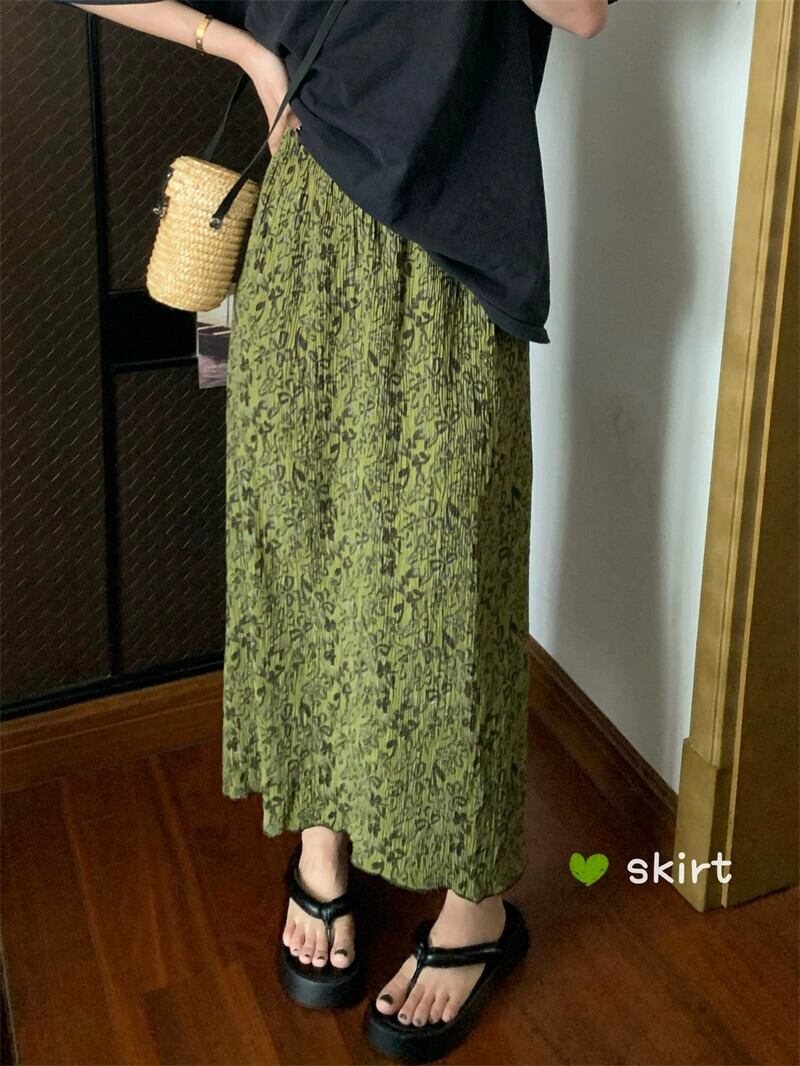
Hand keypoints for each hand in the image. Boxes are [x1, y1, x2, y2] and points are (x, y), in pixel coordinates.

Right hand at [239, 41, 300, 155]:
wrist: (253, 50)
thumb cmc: (267, 71)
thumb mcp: (281, 92)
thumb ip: (288, 111)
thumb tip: (298, 131)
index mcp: (275, 118)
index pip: (276, 144)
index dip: (281, 158)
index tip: (291, 171)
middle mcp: (276, 116)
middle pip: (284, 138)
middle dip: (292, 149)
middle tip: (308, 160)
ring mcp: (278, 106)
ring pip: (288, 126)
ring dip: (296, 135)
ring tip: (311, 144)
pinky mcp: (281, 96)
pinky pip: (290, 114)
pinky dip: (296, 121)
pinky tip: (306, 120)